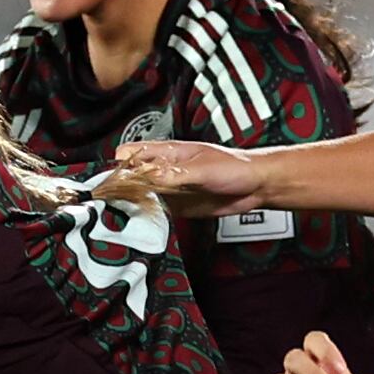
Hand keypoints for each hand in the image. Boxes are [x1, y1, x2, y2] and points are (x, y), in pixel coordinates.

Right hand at [103, 137, 260, 217]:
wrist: (256, 186)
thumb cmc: (236, 167)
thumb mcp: (203, 169)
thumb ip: (175, 174)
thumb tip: (148, 177)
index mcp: (167, 152)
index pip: (130, 154)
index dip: (120, 167)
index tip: (116, 183)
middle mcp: (164, 169)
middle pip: (130, 177)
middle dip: (121, 189)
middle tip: (117, 203)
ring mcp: (169, 188)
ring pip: (140, 195)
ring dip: (133, 204)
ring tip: (127, 214)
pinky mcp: (177, 205)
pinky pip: (156, 211)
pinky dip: (148, 216)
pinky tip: (145, 221)